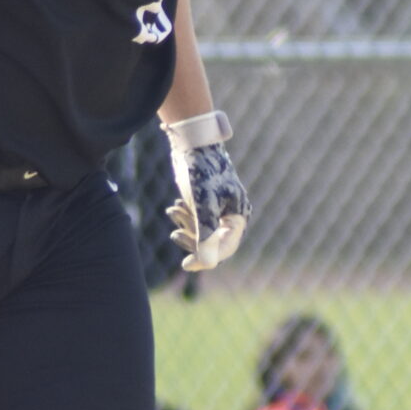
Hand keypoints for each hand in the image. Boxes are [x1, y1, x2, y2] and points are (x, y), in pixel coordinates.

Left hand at [163, 110, 250, 271]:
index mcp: (238, 216)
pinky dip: (184, 217)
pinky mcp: (206, 201)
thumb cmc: (201, 173)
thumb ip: (205, 236)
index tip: (185, 266)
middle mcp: (232, 214)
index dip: (205, 259)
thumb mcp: (202, 207)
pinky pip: (197, 220)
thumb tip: (207, 265)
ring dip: (186, 226)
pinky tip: (174, 206)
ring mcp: (219, 208)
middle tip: (174, 234)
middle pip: (213, 242)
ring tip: (173, 209)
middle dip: (192, 239)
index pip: (225, 249)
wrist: (192, 144)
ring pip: (202, 231)